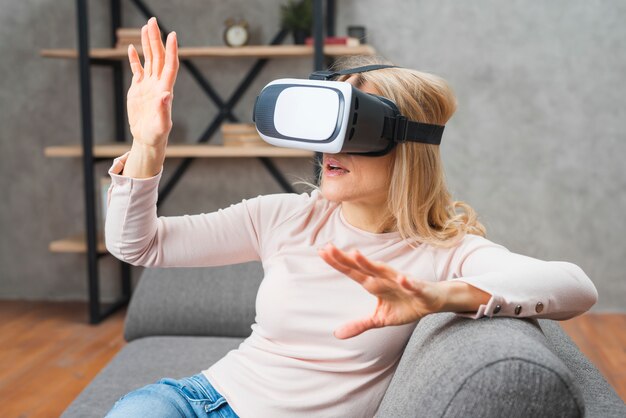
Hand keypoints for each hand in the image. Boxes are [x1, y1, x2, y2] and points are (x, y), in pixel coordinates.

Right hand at [126, 17, 178, 147]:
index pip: (170, 65)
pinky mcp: (138, 89)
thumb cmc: (156, 134)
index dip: (171, 50)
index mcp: (165, 89)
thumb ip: (163, 110)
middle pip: (158, 57)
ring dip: (148, 43)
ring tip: (146, 27)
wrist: (148, 139)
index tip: (173, 35)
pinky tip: (133, 47)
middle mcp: (158, 84)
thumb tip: (166, 94)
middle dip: (156, 39)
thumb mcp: (161, 125)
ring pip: (149, 60)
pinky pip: (137, 70)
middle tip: (153, 21)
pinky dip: (135, 58)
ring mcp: (148, 85)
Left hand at [318, 243, 446, 338]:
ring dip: (371, 264)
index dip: (338, 263)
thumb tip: (337, 334)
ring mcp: (401, 281)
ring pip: (384, 271)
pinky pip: (413, 285)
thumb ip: (360, 324)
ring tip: (356, 255)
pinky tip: (402, 279)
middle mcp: (385, 278)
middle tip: (328, 248)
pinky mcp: (418, 289)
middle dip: (346, 259)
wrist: (432, 301)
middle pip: (362, 267)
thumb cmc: (405, 305)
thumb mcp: (379, 319)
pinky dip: (408, 283)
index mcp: (374, 283)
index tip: (322, 252)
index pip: (352, 272)